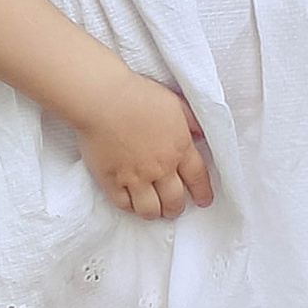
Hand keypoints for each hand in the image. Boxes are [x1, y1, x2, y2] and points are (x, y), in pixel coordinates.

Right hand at [78, 73, 213, 221]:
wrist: (103, 99)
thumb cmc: (138, 95)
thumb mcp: (174, 102)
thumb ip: (192, 121)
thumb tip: (202, 135)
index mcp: (179, 148)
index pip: (198, 179)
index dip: (203, 193)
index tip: (204, 200)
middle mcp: (160, 168)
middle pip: (174, 200)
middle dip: (176, 208)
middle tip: (174, 207)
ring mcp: (135, 177)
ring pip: (150, 210)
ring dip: (155, 212)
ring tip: (154, 210)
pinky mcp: (112, 180)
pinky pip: (124, 205)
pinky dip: (130, 206)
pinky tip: (132, 202)